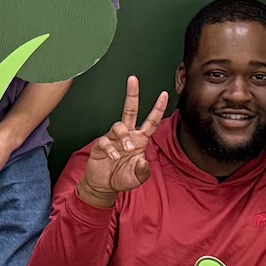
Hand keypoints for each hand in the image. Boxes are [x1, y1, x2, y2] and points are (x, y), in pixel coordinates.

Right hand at [77, 75, 171, 206]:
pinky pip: (105, 140)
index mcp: (140, 140)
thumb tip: (142, 160)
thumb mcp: (138, 177)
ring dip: (124, 136)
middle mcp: (128, 135)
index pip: (151, 122)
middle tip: (133, 79)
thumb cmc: (123, 178)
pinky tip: (114, 157)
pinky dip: (111, 148)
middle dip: (132, 95)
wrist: (103, 186)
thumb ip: (143, 170)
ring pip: (119, 126)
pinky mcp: (101, 145)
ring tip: (127, 149)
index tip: (164, 94)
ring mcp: (114, 139)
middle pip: (130, 111)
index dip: (158, 109)